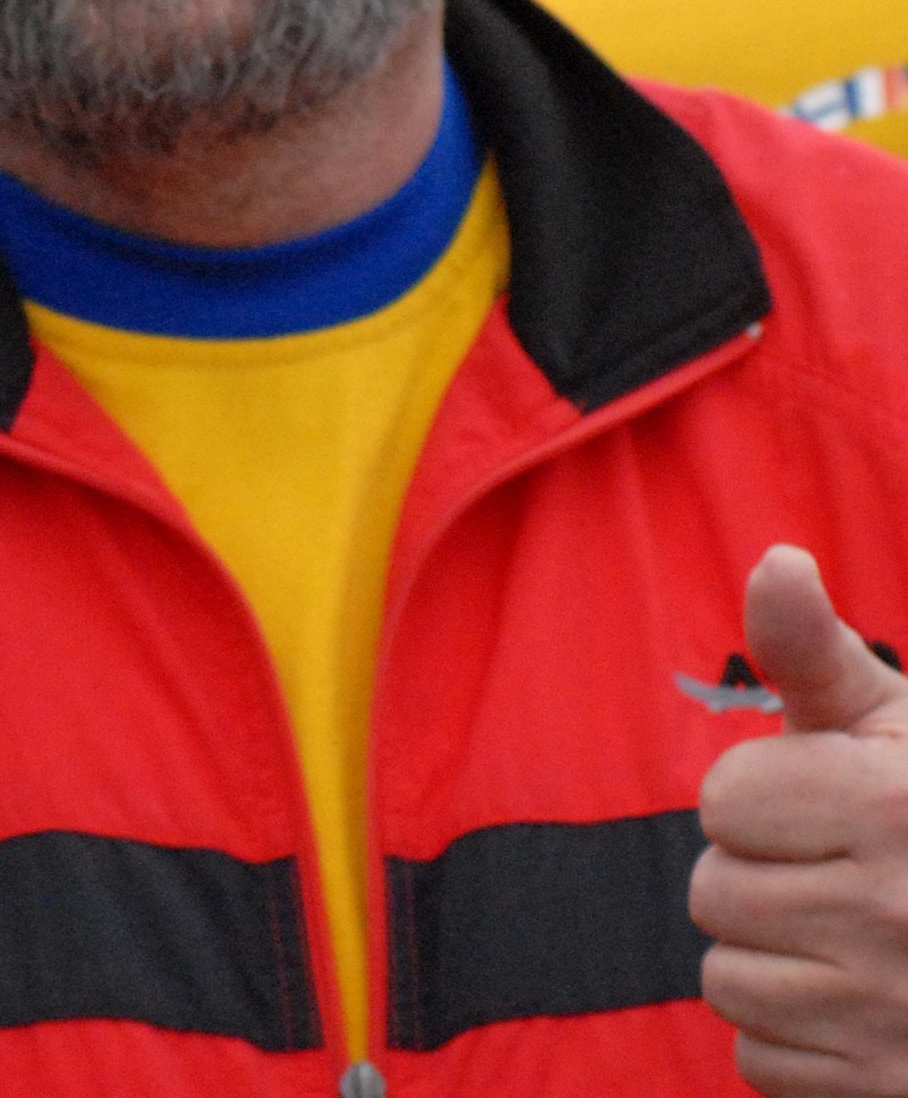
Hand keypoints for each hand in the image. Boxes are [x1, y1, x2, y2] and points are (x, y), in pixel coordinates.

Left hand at [695, 546, 907, 1092]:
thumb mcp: (894, 731)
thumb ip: (814, 655)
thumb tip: (775, 558)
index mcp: (895, 806)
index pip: (722, 801)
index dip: (765, 803)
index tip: (832, 813)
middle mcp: (901, 910)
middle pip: (713, 894)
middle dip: (763, 883)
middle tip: (846, 886)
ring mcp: (897, 1013)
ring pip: (725, 984)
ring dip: (773, 967)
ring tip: (854, 950)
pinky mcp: (885, 1090)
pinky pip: (758, 1063)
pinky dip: (796, 1045)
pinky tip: (860, 1018)